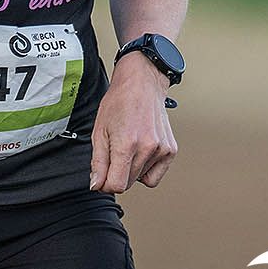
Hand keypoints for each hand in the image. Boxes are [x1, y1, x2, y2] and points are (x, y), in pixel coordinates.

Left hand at [89, 56, 177, 192]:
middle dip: (117, 175)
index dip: (105, 184)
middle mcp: (147, 148)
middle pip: (128, 183)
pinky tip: (140, 152)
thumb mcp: (99, 131)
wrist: (142, 83)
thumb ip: (98, 162)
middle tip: (113, 154)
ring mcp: (162, 149)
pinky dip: (146, 169)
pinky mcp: (171, 150)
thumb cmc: (119, 102)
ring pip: (141, 179)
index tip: (102, 176)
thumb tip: (96, 185)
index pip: (116, 185)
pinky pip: (155, 175)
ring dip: (132, 170)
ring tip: (128, 146)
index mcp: (126, 144)